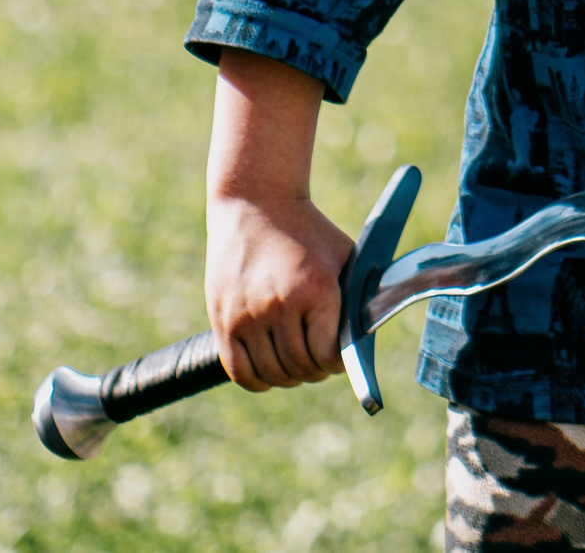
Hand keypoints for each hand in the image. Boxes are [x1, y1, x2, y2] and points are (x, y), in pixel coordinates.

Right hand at [205, 190, 352, 390]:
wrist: (256, 202)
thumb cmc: (309, 231)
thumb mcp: (343, 255)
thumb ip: (354, 297)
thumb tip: (362, 342)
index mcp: (317, 289)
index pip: (329, 355)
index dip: (337, 363)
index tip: (338, 357)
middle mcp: (281, 305)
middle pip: (301, 366)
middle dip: (315, 370)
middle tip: (318, 362)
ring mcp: (248, 315)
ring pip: (273, 373)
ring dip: (289, 377)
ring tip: (296, 365)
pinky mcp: (223, 320)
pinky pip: (240, 372)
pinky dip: (259, 380)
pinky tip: (269, 371)